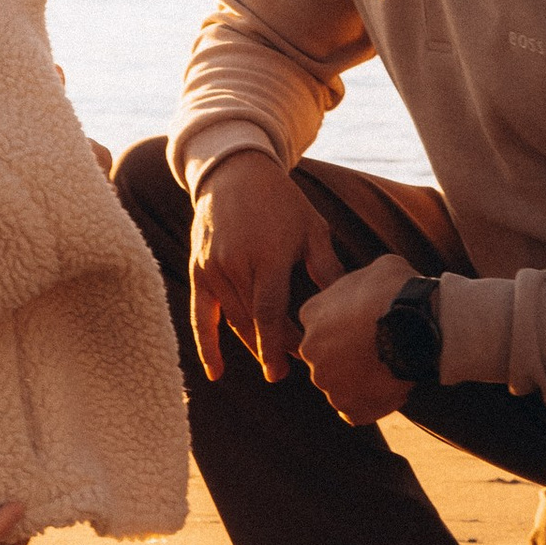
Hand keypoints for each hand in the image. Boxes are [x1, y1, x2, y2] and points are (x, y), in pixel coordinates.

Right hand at [188, 149, 338, 380]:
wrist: (234, 172)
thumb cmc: (281, 201)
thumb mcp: (311, 228)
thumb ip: (327, 267)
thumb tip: (346, 303)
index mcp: (265, 255)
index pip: (270, 312)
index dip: (282, 343)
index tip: (298, 364)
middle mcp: (234, 264)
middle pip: (253, 321)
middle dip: (274, 347)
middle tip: (295, 367)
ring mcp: (212, 269)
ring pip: (233, 320)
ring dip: (252, 344)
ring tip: (273, 363)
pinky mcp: (198, 271)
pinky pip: (200, 316)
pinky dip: (207, 345)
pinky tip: (217, 372)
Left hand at [294, 254, 416, 424]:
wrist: (416, 325)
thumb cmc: (398, 291)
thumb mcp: (377, 269)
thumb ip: (362, 282)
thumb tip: (371, 284)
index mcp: (312, 313)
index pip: (320, 325)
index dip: (345, 327)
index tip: (366, 327)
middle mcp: (311, 349)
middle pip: (327, 357)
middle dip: (349, 357)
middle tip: (380, 350)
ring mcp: (327, 381)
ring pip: (340, 385)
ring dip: (360, 382)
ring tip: (391, 369)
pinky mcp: (348, 406)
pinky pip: (356, 410)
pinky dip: (371, 405)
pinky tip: (392, 389)